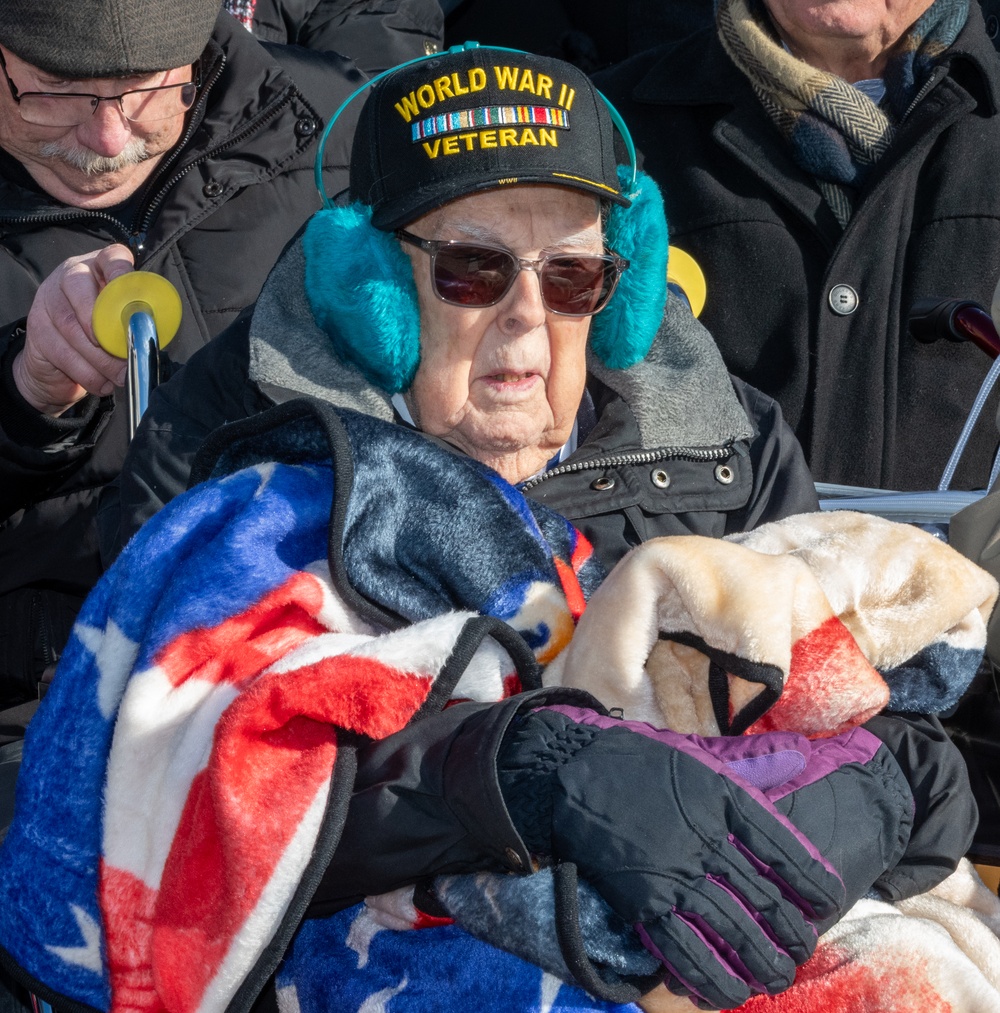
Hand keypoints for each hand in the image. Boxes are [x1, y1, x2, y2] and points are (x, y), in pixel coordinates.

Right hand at [14, 244, 133, 415]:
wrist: (61, 369)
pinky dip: (87, 373)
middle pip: (80, 287)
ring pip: (73, 326)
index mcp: (101, 268)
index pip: (111, 258)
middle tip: (125, 351)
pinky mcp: (37, 328)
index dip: (121, 273)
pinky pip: (63, 352)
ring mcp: (49, 299)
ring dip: (101, 359)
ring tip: (119, 376)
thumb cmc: (105, 340)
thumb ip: (136, 322)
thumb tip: (151, 336)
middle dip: (104, 325)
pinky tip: (101, 382)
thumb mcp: (124, 325)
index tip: (132, 296)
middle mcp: (71, 276)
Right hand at [498, 706, 912, 1009]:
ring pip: (732, 932)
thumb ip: (756, 763)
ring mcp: (675, 874)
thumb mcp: (702, 754)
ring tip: (774, 980)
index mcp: (726, 800)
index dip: (812, 881)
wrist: (576, 770)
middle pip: (766, 900)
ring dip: (760, 964)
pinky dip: (710, 978)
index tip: (826, 901)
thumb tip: (806, 756)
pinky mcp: (643, 901)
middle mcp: (706, 841)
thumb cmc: (642, 761)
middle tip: (799, 954)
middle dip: (791, 936)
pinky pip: (684, 950)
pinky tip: (727, 994)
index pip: (786, 849)